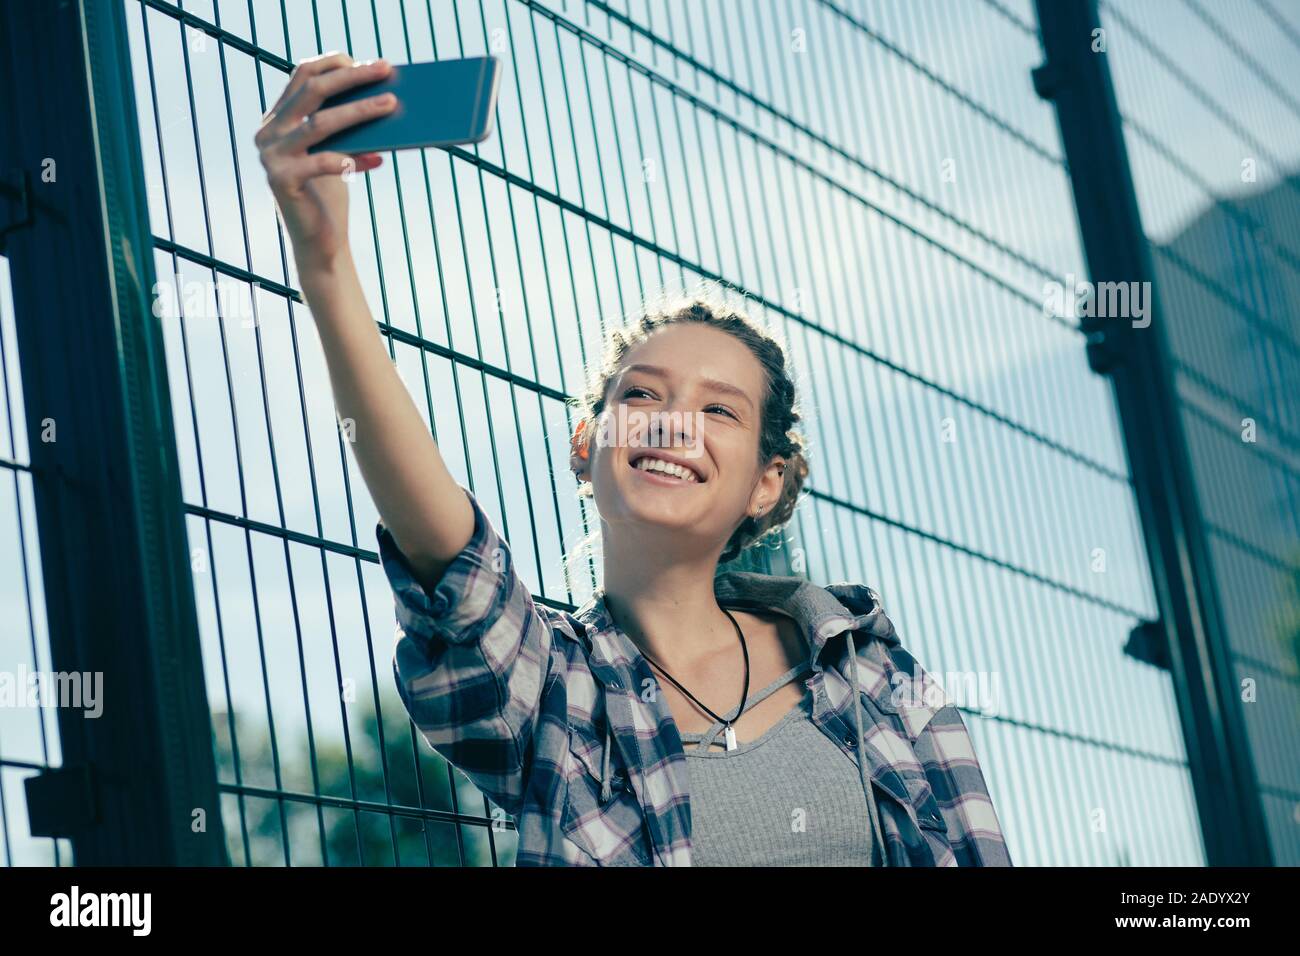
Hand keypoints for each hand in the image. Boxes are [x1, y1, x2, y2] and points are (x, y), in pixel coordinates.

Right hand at [255, 52, 395, 273]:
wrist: (318, 241)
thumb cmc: (331, 193)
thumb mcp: (337, 149)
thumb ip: (344, 123)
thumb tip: (385, 93)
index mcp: (277, 117)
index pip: (302, 74)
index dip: (335, 62)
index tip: (370, 62)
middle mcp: (268, 131)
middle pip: (312, 90)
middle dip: (352, 76)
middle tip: (386, 69)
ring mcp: (270, 155)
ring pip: (320, 123)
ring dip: (360, 111)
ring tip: (392, 105)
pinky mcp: (280, 180)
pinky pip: (323, 162)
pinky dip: (354, 160)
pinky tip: (378, 159)